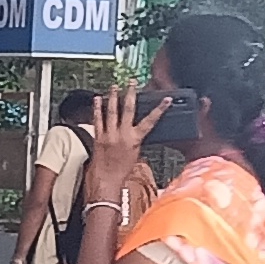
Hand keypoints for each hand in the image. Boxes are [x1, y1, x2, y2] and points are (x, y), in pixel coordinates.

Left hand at [85, 82, 159, 197]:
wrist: (106, 181)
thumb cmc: (121, 172)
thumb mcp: (135, 155)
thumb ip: (135, 140)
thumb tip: (136, 131)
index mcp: (135, 140)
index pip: (151, 121)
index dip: (160, 109)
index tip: (167, 99)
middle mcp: (123, 135)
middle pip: (128, 109)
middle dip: (131, 93)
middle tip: (132, 82)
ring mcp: (109, 135)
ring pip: (112, 111)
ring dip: (113, 96)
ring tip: (114, 86)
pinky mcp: (98, 137)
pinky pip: (97, 119)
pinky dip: (97, 108)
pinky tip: (97, 99)